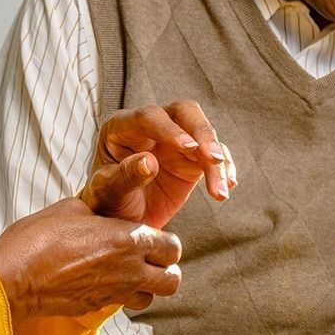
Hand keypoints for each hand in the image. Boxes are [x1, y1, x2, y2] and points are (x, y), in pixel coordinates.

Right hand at [0, 171, 182, 325]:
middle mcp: (129, 269)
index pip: (172, 247)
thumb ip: (99, 211)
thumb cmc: (38, 239)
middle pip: (173, 278)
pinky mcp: (97, 307)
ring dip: (147, 286)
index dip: (165, 243)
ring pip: (152, 297)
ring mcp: (115, 292)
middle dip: (165, 268)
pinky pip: (123, 304)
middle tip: (148, 259)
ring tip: (129, 274)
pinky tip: (104, 283)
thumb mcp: (72, 208)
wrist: (13, 278)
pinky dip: (121, 297)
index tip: (151, 238)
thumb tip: (104, 211)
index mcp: (128, 239)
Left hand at [94, 100, 236, 229]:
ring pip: (204, 136)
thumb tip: (149, 161)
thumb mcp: (108, 193)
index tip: (189, 147)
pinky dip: (224, 170)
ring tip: (221, 191)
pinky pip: (214, 156)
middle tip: (213, 158)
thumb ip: (125, 177)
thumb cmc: (107, 203)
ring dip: (217, 160)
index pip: (148, 117)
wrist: (120, 222)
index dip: (169, 129)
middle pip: (184, 112)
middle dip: (202, 133)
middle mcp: (151, 127)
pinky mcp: (192, 159)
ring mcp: (174, 141)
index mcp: (122, 127)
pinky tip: (227, 187)